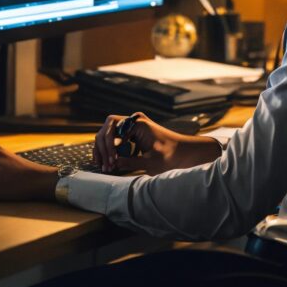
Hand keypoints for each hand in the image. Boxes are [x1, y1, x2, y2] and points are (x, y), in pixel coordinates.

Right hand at [93, 112, 220, 174]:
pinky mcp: (132, 132)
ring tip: (104, 166)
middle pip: (107, 129)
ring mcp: (132, 125)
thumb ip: (130, 163)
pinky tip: (108, 162)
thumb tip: (112, 164)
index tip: (109, 163)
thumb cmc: (170, 157)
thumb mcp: (150, 163)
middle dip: (103, 147)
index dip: (107, 147)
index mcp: (137, 123)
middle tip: (102, 165)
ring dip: (105, 149)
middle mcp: (133, 120)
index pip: (112, 129)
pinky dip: (110, 149)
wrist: (183, 152)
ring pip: (109, 133)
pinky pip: (115, 137)